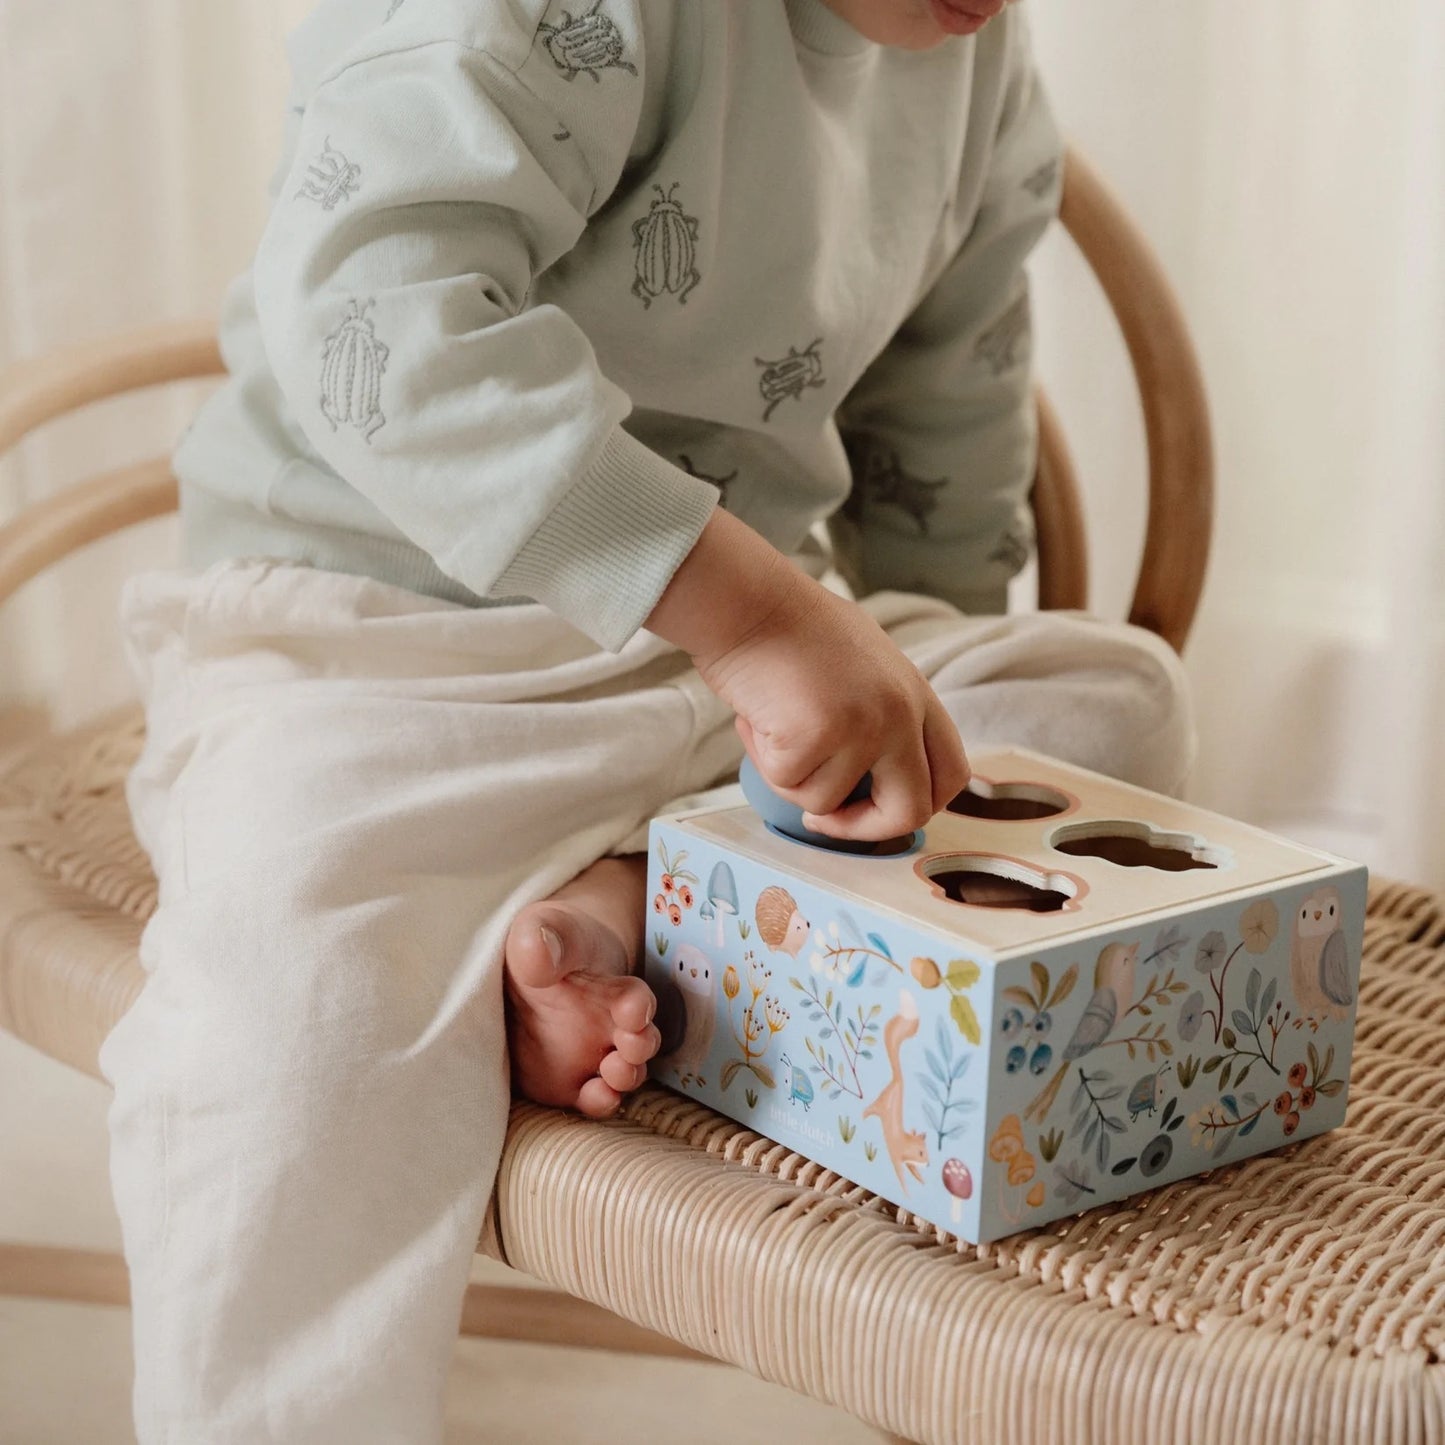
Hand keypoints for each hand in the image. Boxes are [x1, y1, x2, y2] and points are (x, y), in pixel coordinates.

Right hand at [646, 510, 969, 840]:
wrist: (748, 600)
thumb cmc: (788, 627)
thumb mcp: (862, 665)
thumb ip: (879, 713)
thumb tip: (864, 772)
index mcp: (915, 693)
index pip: (951, 773)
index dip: (917, 805)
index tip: (876, 808)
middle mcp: (900, 712)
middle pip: (911, 810)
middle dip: (863, 828)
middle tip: (824, 820)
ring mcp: (864, 726)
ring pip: (829, 801)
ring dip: (790, 776)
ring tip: (772, 724)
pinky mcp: (818, 736)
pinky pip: (788, 784)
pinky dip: (764, 760)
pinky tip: (758, 716)